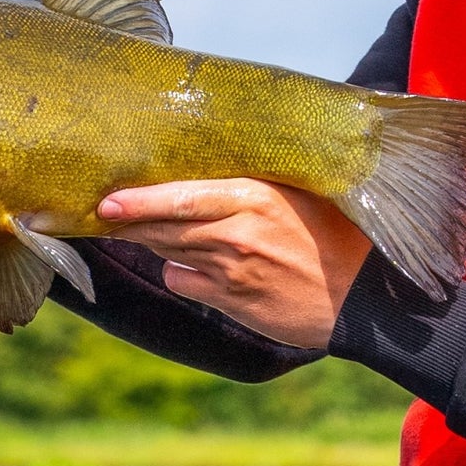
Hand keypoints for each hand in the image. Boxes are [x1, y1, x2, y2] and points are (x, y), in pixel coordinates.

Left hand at [98, 178, 370, 347]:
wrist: (363, 296)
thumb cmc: (336, 236)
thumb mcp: (300, 193)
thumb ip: (255, 183)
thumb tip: (208, 166)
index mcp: (255, 196)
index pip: (182, 195)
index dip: (139, 200)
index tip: (106, 201)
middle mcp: (237, 231)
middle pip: (164, 224)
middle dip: (129, 219)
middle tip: (103, 210)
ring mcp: (231, 268)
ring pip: (168, 250)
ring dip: (149, 239)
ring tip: (132, 226)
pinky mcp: (231, 299)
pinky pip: (182, 281)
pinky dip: (179, 271)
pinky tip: (189, 264)